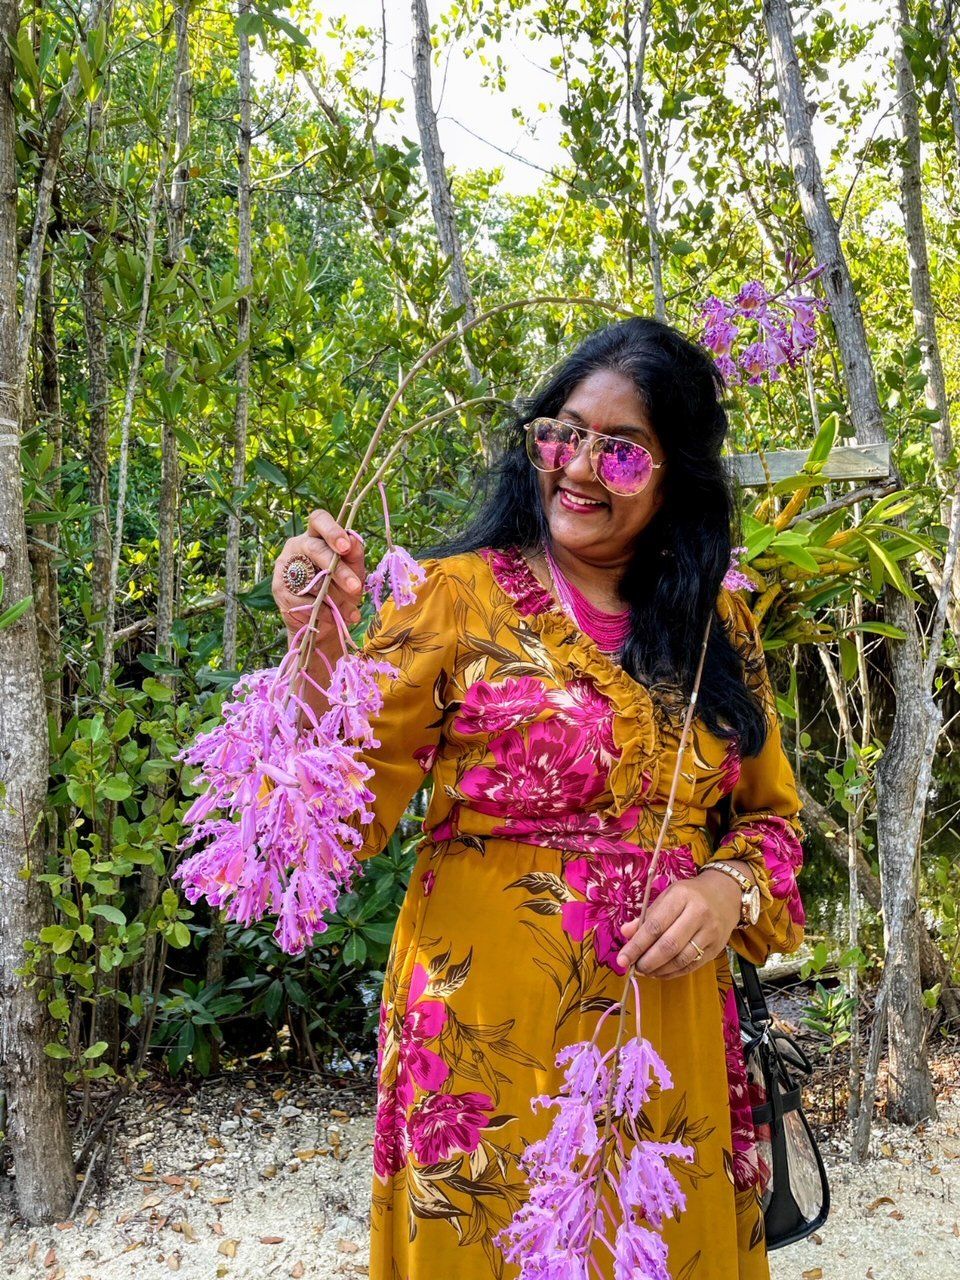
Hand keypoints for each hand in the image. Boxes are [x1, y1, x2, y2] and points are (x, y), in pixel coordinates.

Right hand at [272, 508, 366, 645]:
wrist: (324, 621)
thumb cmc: (340, 589)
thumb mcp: (354, 571)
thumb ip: (355, 555)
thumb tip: (354, 540)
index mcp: (316, 536)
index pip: (318, 519)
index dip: (332, 530)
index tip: (345, 547)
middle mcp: (297, 546)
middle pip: (315, 549)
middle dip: (338, 571)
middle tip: (355, 587)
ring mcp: (285, 566)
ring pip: (310, 578)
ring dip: (334, 598)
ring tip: (350, 611)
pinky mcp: (279, 588)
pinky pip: (302, 599)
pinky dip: (321, 611)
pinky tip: (332, 617)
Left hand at [615, 871, 743, 977]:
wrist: (725, 894)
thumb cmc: (690, 895)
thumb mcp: (667, 896)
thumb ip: (646, 916)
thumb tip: (625, 933)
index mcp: (681, 897)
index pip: (655, 925)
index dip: (636, 945)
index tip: (622, 959)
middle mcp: (698, 913)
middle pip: (669, 945)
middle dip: (647, 961)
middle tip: (633, 968)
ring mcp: (710, 932)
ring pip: (681, 959)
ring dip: (659, 969)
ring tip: (645, 970)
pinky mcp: (717, 948)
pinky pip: (691, 965)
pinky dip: (672, 973)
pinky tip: (660, 972)